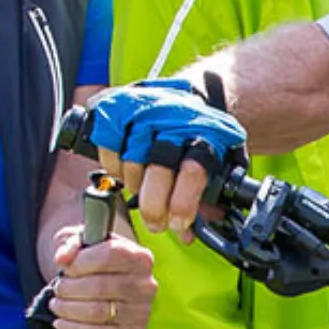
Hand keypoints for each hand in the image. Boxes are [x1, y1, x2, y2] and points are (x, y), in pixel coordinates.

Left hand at [50, 227, 156, 328]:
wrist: (114, 285)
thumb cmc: (98, 262)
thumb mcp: (86, 243)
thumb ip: (71, 243)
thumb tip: (62, 258)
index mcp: (140, 257)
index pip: (110, 255)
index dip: (81, 262)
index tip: (65, 266)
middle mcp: (146, 284)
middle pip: (100, 286)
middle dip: (69, 288)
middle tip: (57, 288)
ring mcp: (142, 311)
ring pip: (97, 312)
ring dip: (68, 309)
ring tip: (56, 304)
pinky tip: (61, 323)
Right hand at [84, 77, 244, 240]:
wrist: (196, 94)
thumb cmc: (206, 136)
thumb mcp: (221, 162)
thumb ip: (208, 198)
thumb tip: (189, 234)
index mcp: (205, 134)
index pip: (193, 172)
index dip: (182, 204)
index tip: (179, 223)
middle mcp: (173, 119)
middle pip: (158, 170)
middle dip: (154, 205)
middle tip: (156, 222)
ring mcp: (145, 109)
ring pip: (130, 160)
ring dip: (133, 185)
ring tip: (142, 188)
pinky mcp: (119, 104)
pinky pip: (107, 144)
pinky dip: (112, 163)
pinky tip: (124, 168)